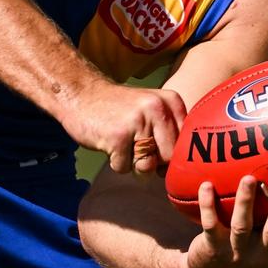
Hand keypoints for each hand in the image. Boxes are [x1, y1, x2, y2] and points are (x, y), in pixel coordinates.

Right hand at [57, 83, 185, 176]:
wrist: (82, 94)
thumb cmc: (119, 109)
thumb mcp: (151, 110)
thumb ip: (170, 134)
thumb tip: (179, 173)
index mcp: (171, 101)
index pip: (186, 143)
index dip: (172, 154)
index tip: (156, 148)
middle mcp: (157, 109)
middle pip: (169, 158)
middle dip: (154, 163)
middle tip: (137, 148)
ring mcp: (137, 122)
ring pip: (147, 166)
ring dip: (134, 164)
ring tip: (124, 144)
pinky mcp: (117, 137)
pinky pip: (125, 168)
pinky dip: (116, 162)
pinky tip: (109, 143)